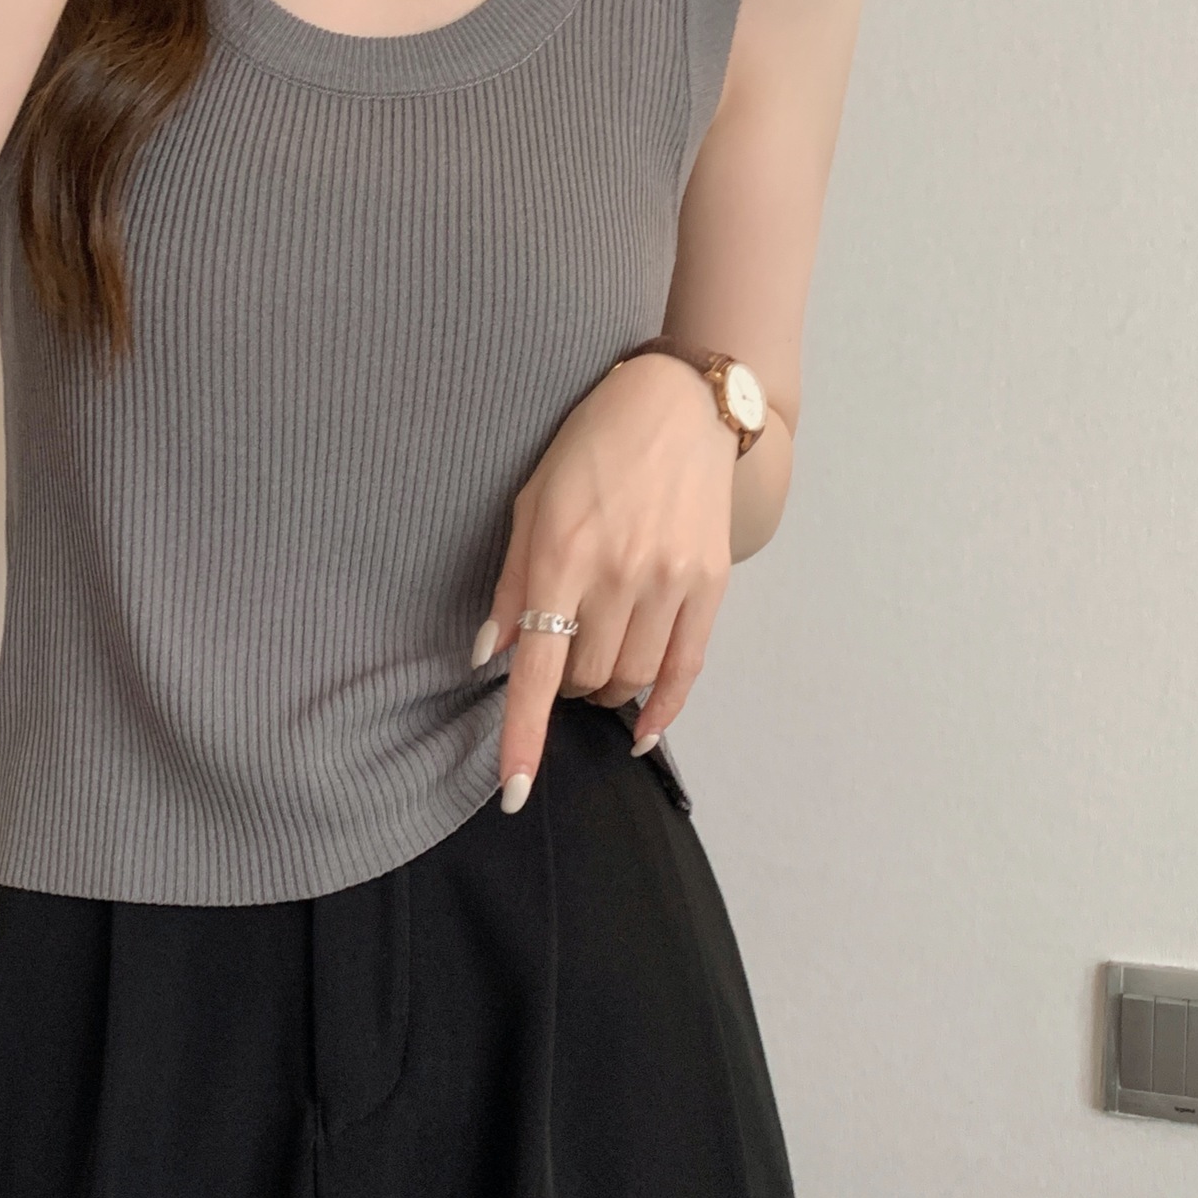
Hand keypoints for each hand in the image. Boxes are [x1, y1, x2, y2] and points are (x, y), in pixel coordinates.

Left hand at [471, 353, 737, 809]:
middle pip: (585, 679)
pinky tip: (642, 730)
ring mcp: (671, 582)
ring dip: (605, 688)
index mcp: (562, 557)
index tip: (512, 791)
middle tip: (559, 652)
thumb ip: (511, 585)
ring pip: (632, 680)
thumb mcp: (530, 505)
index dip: (524, 737)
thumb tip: (487, 655)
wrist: (676, 405)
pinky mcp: (711, 583)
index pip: (538, 669)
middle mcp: (619, 576)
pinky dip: (662, 708)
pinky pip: (686, 669)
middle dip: (564, 683)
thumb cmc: (588, 450)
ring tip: (595, 661)